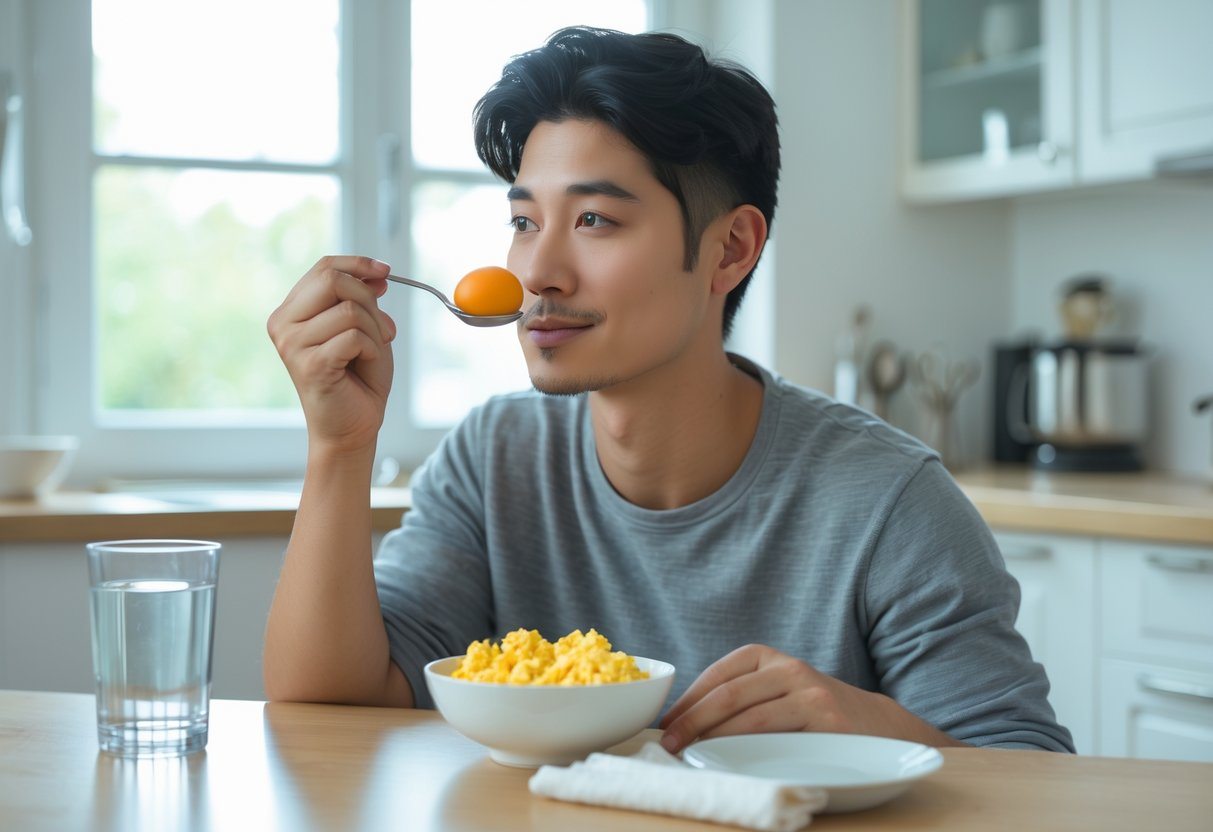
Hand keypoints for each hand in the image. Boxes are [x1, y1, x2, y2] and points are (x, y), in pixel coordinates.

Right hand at [268, 256, 396, 453]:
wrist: (352, 427)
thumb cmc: (357, 378)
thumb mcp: (363, 328)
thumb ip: (362, 299)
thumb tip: (376, 273)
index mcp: (290, 311)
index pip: (323, 268)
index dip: (358, 264)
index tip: (386, 272)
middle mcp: (283, 324)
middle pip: (333, 281)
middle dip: (369, 300)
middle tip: (384, 328)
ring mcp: (292, 345)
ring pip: (350, 311)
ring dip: (375, 331)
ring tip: (371, 354)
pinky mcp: (309, 365)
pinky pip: (354, 337)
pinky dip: (372, 350)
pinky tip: (364, 366)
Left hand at [658, 644, 958, 752]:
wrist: (877, 724)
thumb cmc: (812, 712)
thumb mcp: (776, 690)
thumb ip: (741, 697)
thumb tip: (682, 722)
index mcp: (767, 657)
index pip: (717, 675)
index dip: (686, 701)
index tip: (664, 724)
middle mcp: (788, 668)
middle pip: (727, 694)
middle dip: (691, 721)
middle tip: (668, 744)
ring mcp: (809, 692)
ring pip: (748, 716)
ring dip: (713, 739)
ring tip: (691, 755)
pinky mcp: (826, 721)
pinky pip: (777, 735)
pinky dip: (747, 749)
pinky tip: (731, 761)